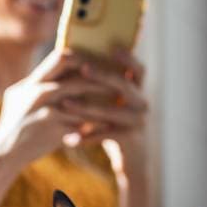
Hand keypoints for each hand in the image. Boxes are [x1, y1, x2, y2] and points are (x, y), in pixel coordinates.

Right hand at [0, 48, 116, 169]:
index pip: (61, 56)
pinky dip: (95, 118)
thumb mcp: (19, 98)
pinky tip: (109, 120)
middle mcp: (37, 90)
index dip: (83, 56)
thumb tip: (56, 71)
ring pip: (79, 89)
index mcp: (32, 82)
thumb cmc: (14, 124)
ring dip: (100, 89)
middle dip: (94, 67)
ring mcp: (45, 108)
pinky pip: (81, 119)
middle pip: (71, 66)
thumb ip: (36, 84)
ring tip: (118, 93)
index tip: (99, 61)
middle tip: (114, 73)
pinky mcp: (53, 127)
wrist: (5, 152)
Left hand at [61, 48, 148, 177]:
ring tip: (64, 104)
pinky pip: (105, 135)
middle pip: (124, 85)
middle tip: (83, 69)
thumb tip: (79, 63)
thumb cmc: (116, 126)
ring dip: (85, 108)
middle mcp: (142, 104)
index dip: (128, 57)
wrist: (132, 160)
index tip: (113, 47)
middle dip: (102, 75)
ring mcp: (138, 121)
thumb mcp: (114, 105)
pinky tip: (69, 139)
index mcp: (138, 91)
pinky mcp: (130, 139)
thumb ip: (105, 88)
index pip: (138, 69)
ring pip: (110, 111)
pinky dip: (86, 137)